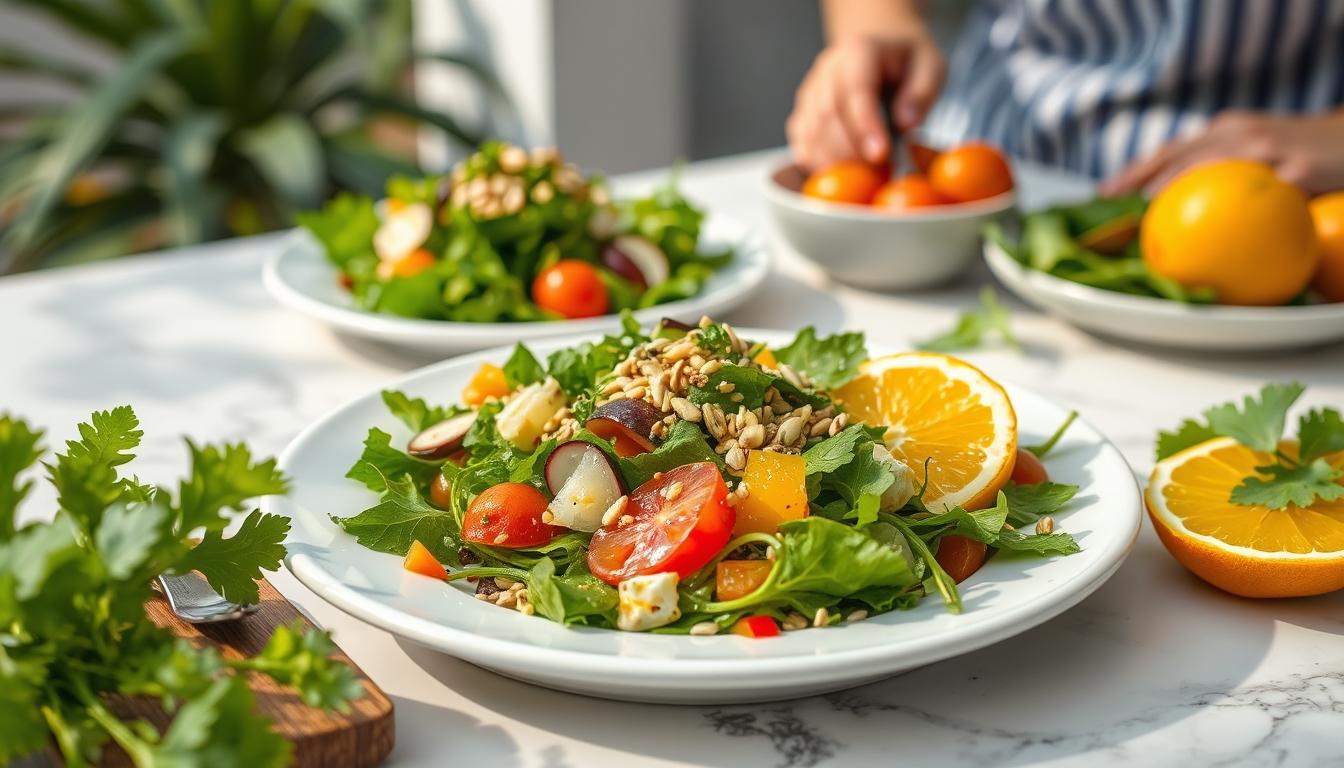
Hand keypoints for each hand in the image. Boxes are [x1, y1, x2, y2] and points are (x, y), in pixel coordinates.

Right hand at [786, 32, 945, 170]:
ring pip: (809, 133)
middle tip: (877, 177)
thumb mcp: (930, 64)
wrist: (878, 47)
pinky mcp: (803, 115)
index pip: (854, 90)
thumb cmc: (906, 60)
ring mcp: (810, 93)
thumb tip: (906, 123)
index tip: (881, 155)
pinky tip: (839, 178)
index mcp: (858, 51)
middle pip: (826, 115)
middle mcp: (827, 70)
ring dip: (832, 162)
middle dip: (849, 152)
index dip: (864, 125)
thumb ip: (922, 92)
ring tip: (862, 181)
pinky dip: (816, 165)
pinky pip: (802, 144)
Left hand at [1103, 110, 1343, 195]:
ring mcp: (1268, 150)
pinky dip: (1233, 212)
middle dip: (1140, 180)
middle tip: (1111, 206)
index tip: (1103, 194)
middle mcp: (1240, 134)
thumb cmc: (1298, 153)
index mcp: (1226, 131)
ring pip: (1209, 167)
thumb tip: (1174, 211)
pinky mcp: (1297, 172)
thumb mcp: (1255, 152)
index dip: (1134, 171)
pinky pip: (1259, 196)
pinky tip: (1215, 232)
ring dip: (1173, 185)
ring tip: (1145, 209)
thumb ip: (1219, 171)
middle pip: (1179, 156)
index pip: (1170, 151)